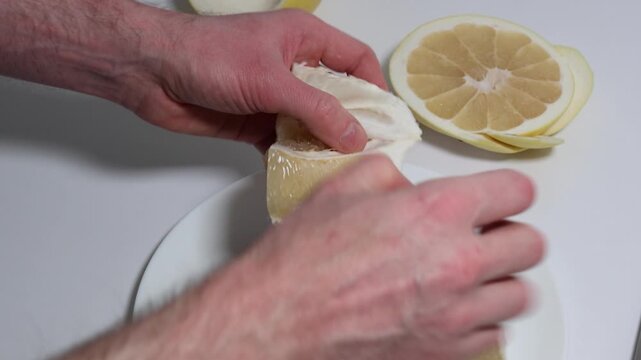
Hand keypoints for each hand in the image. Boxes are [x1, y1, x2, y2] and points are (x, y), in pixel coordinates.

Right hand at [62, 157, 543, 359]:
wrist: (280, 321)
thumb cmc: (302, 263)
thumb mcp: (341, 189)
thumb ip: (388, 175)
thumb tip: (406, 183)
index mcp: (436, 211)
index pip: (516, 191)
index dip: (509, 189)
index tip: (503, 196)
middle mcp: (458, 262)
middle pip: (530, 244)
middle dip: (511, 234)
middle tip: (487, 234)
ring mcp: (456, 313)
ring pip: (520, 294)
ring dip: (502, 280)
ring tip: (475, 274)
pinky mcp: (446, 351)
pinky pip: (495, 335)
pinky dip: (482, 321)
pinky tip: (456, 308)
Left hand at [126, 8, 385, 151]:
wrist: (152, 73)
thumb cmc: (207, 56)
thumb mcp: (272, 80)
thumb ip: (316, 109)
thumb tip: (355, 135)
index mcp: (303, 40)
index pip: (354, 59)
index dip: (374, 86)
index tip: (386, 118)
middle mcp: (292, 68)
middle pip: (336, 96)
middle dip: (352, 122)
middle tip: (369, 152)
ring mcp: (274, 97)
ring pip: (311, 123)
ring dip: (322, 144)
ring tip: (340, 169)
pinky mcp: (254, 122)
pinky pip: (284, 142)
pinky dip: (293, 157)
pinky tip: (302, 172)